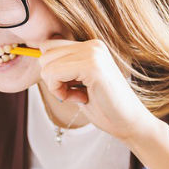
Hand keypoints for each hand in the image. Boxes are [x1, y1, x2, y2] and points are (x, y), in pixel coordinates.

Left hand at [37, 39, 159, 142]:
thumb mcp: (79, 83)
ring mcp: (93, 53)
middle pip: (45, 53)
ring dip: (56, 86)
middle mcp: (92, 45)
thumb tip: (38, 57)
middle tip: (75, 93)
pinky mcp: (92, 66)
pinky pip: (54, 74)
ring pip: (47, 64)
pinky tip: (81, 98)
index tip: (71, 87)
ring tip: (80, 95)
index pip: (50, 47)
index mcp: (91, 46)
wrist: (130, 124)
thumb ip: (63, 68)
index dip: (52, 71)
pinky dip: (60, 91)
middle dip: (52, 78)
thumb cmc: (105, 108)